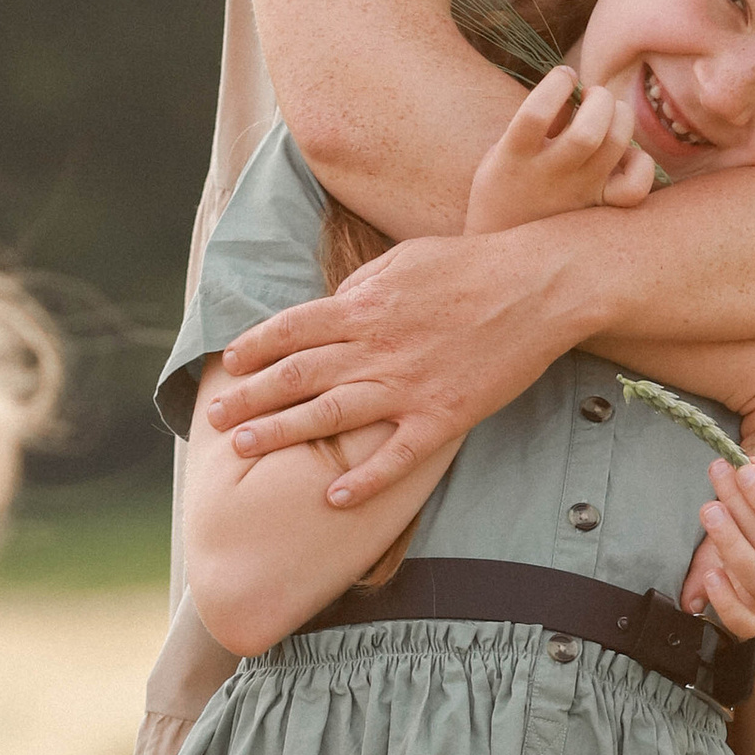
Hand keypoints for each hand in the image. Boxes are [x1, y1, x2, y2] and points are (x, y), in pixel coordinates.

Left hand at [209, 226, 582, 506]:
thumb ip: (365, 283)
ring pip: (331, 415)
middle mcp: (377, 347)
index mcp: (365, 305)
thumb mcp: (407, 258)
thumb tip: (333, 301)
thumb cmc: (474, 264)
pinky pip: (396, 456)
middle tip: (214, 420)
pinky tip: (333, 497)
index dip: (256, 346)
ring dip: (283, 433)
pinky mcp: (444, 416)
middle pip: (298, 375)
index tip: (228, 364)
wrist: (541, 285)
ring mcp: (408, 386)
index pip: (293, 328)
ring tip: (244, 449)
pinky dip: (364, 479)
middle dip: (250, 397)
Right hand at [465, 68, 658, 235]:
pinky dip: (639, 161)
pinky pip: (636, 186)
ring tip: (608, 114)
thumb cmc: (506, 183)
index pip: (536, 114)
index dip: (556, 83)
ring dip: (620, 116)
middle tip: (592, 96)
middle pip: (589, 131)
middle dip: (599, 98)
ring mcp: (579, 194)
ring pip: (616, 144)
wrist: (503, 252)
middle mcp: (549, 177)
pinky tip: (622, 154)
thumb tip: (576, 87)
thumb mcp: (501, 149)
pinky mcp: (601, 207)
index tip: (563, 76)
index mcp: (513, 157)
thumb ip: (536, 120)